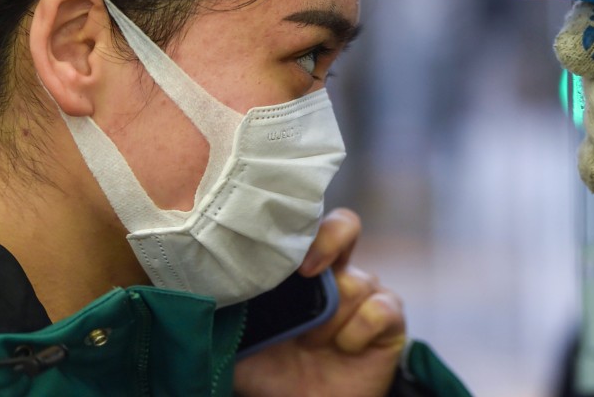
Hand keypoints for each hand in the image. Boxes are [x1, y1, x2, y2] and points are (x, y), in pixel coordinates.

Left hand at [234, 209, 405, 396]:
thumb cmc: (274, 369)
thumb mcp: (242, 342)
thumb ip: (231, 313)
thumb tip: (203, 291)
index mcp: (304, 269)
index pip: (309, 224)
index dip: (302, 227)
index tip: (280, 250)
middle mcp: (339, 271)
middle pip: (346, 225)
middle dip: (328, 242)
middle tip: (307, 273)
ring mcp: (367, 293)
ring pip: (355, 282)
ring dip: (330, 318)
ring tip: (312, 345)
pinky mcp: (390, 320)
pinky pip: (380, 309)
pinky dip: (357, 331)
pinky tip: (345, 349)